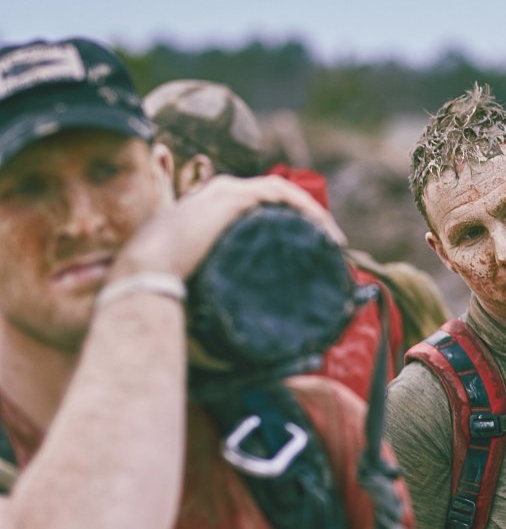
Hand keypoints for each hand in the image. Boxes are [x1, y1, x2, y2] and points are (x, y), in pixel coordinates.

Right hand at [107, 175, 343, 283]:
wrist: (144, 274)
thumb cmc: (160, 288)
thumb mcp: (189, 282)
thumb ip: (209, 292)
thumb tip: (226, 341)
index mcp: (203, 211)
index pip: (251, 207)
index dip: (281, 222)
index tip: (302, 247)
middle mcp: (214, 194)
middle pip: (270, 198)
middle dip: (301, 217)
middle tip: (323, 244)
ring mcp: (224, 191)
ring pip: (280, 193)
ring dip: (311, 213)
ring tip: (332, 240)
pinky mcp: (233, 196)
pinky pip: (282, 194)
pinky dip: (307, 207)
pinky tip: (325, 229)